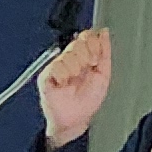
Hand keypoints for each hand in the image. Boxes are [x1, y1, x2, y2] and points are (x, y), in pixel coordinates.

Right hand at [35, 25, 109, 148]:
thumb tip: (104, 32)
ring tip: (74, 81)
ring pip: (68, 55)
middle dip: (86, 57)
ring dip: (75, 70)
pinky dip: (63, 76)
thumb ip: (105, 51)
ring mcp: (58, 66)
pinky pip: (56, 66)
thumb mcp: (103, 73)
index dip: (93, 44)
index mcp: (84, 56)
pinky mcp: (46, 75)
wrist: (76, 118)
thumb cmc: (88, 100)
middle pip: (77, 42)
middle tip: (86, 70)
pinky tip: (64, 84)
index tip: (95, 59)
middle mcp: (70, 59)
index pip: (86, 36)